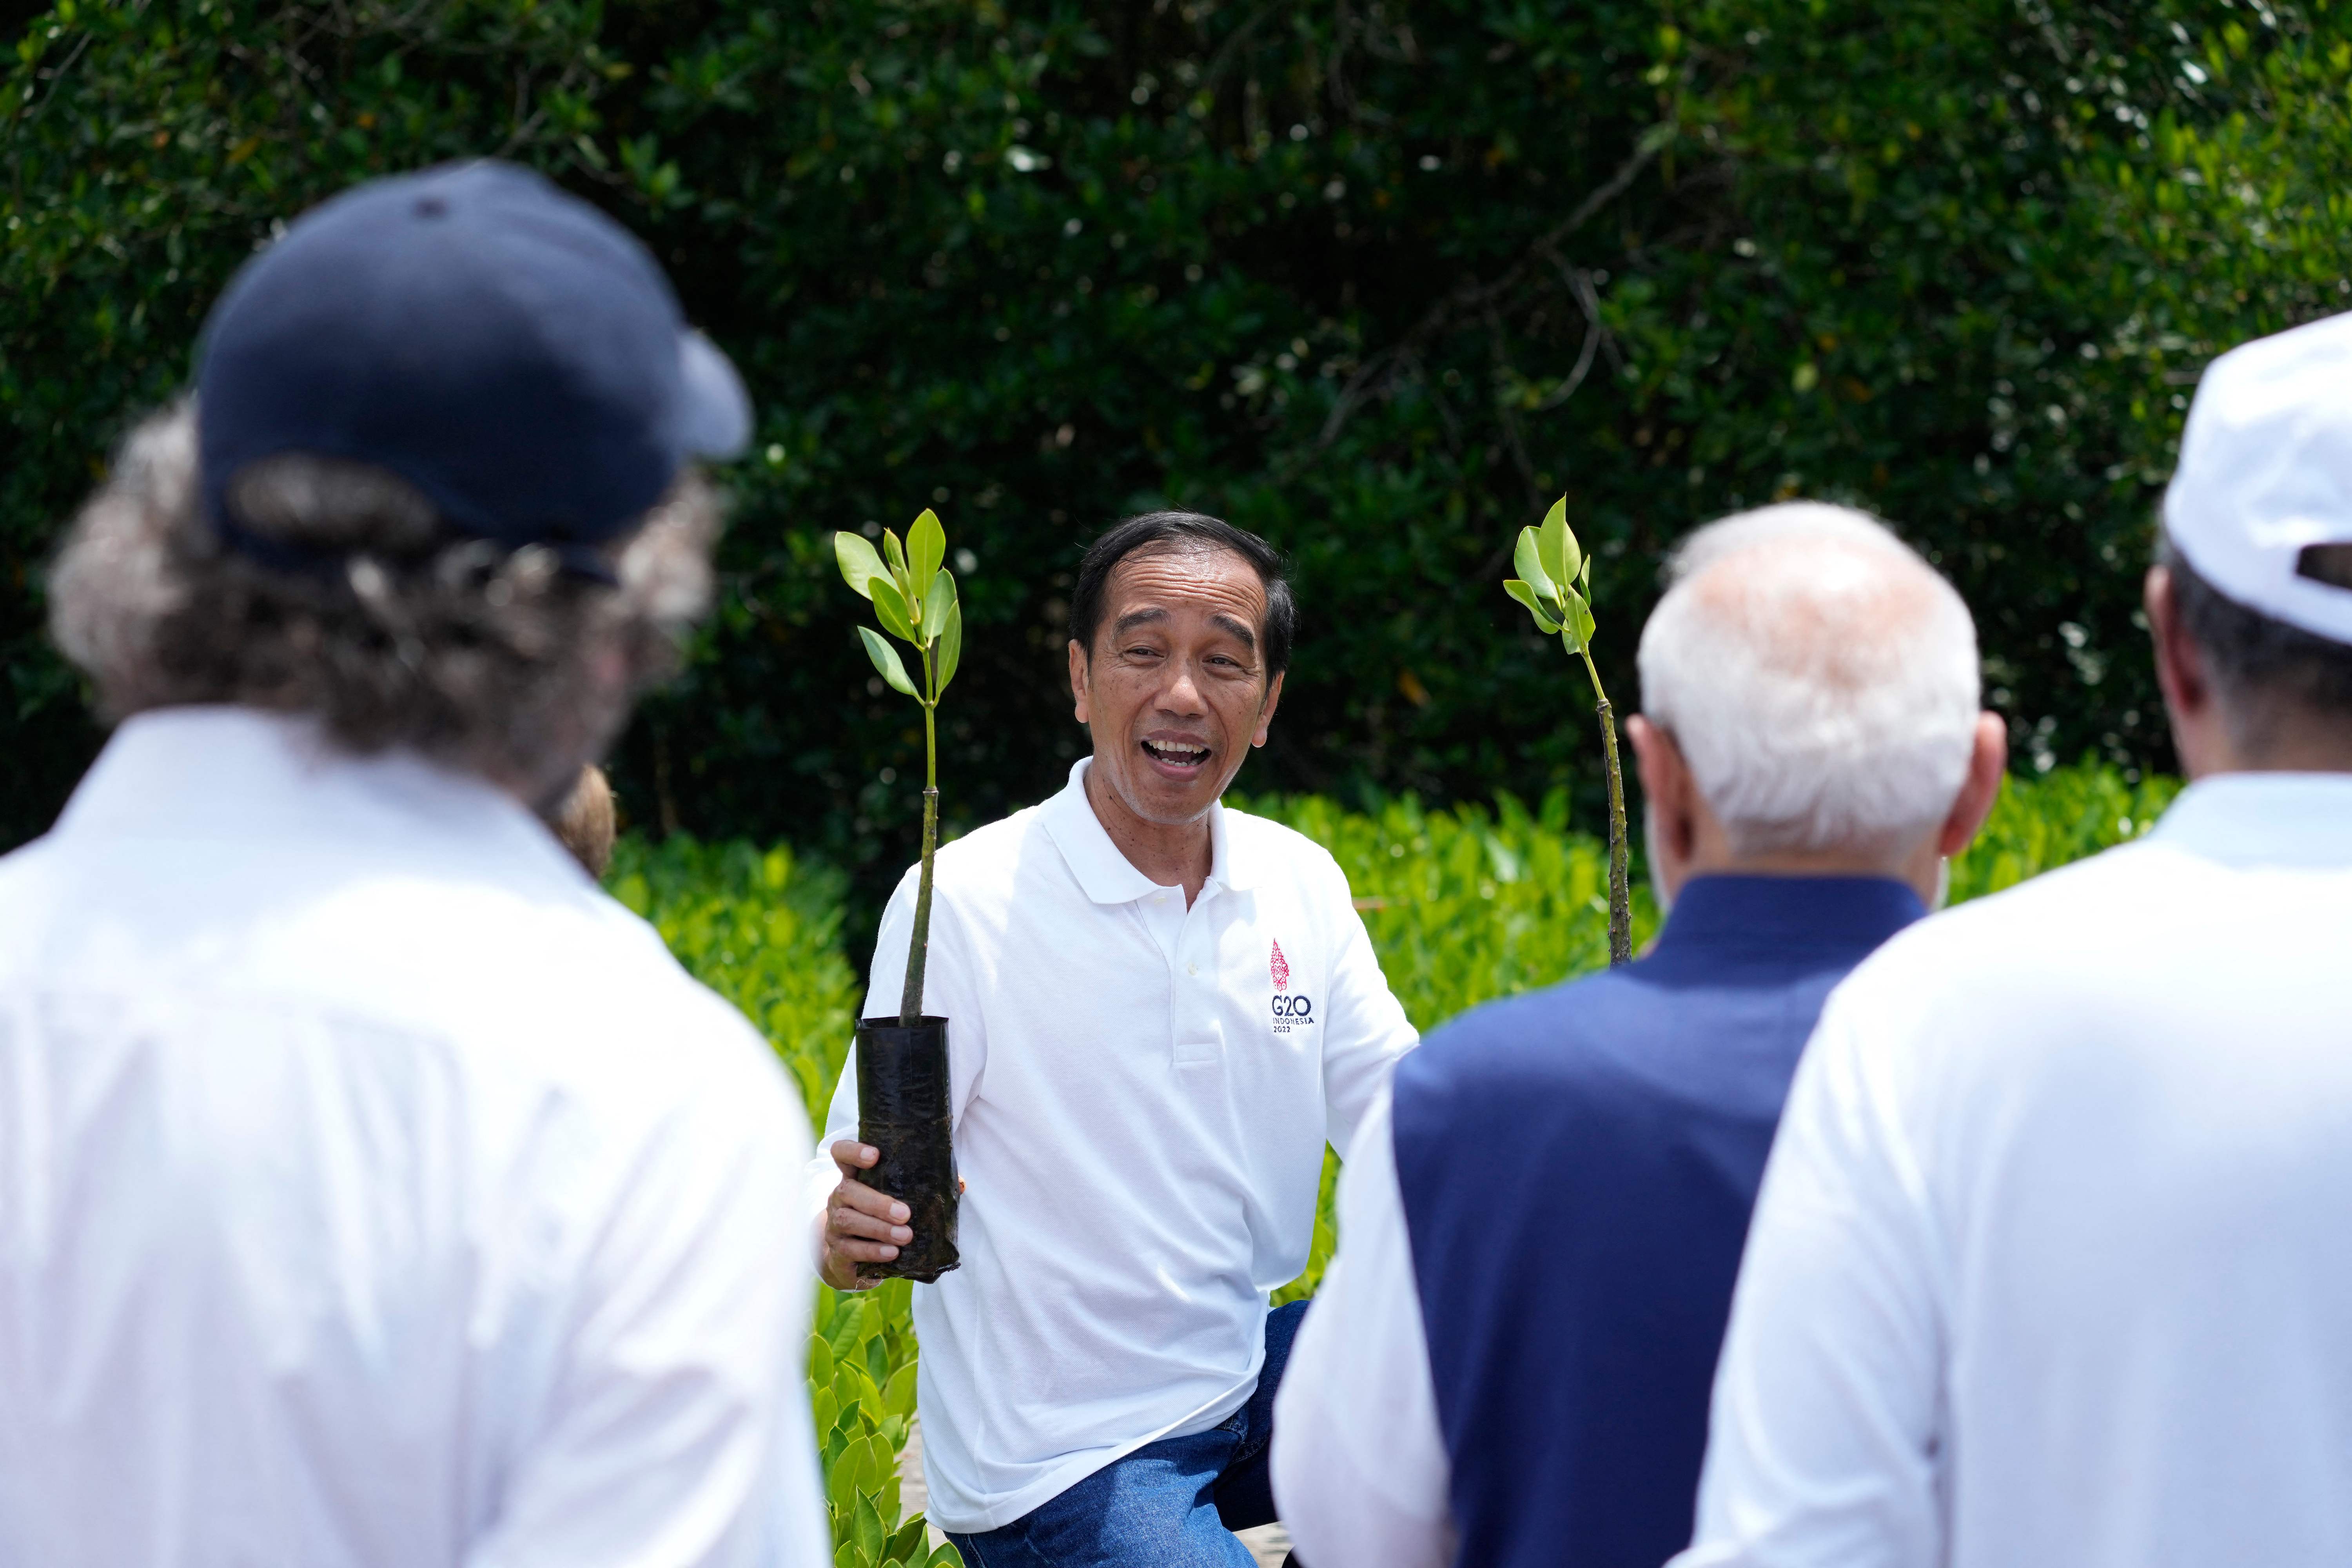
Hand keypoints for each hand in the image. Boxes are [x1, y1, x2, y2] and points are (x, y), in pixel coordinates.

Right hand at [819, 1140, 911, 1291]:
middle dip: (877, 1203)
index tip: (875, 1155)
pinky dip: (873, 1251)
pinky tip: (892, 1253)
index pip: (842, 1153)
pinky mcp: (836, 1250)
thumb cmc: (881, 1219)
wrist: (851, 1258)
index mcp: (854, 1177)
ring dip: (879, 1229)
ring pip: (848, 1221)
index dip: (853, 1151)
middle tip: (905, 1214)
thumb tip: (961, 1184)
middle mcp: (839, 1197)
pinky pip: (850, 1249)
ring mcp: (834, 1224)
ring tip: (904, 1236)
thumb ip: (923, 1188)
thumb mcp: (897, 1199)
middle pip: (848, 1191)